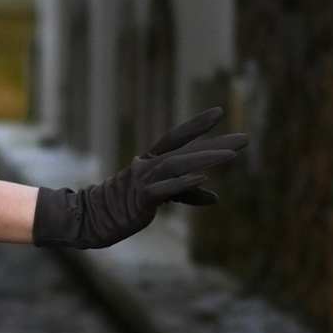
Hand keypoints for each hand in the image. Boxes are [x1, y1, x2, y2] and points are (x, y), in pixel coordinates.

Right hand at [32, 108, 247, 249]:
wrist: (88, 219)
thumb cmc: (122, 207)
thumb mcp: (158, 196)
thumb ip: (186, 193)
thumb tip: (215, 196)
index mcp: (149, 163)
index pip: (175, 138)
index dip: (196, 125)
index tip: (219, 113)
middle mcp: (147, 167)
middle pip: (185, 151)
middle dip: (216, 144)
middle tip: (245, 139)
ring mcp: (142, 181)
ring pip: (177, 165)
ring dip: (205, 159)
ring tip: (231, 155)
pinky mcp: (139, 200)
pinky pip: (163, 190)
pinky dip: (182, 184)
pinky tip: (203, 178)